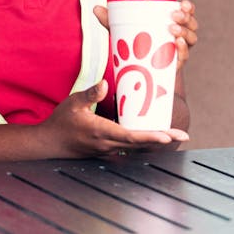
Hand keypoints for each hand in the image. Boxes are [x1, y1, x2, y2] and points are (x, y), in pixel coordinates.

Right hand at [41, 80, 188, 157]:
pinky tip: (152, 137)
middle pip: (141, 144)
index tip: (168, 136)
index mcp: (101, 132)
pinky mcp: (107, 151)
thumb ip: (90, 94)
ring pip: (137, 148)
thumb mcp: (73, 103)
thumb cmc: (62, 122)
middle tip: (182, 135)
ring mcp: (108, 150)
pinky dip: (143, 143)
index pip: (131, 136)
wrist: (50, 144)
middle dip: (162, 139)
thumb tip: (103, 82)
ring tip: (173, 135)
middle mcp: (108, 145)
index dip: (151, 136)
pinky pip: (130, 148)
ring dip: (155, 142)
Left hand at [93, 0, 197, 70]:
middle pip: (191, 26)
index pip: (186, 13)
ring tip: (172, 29)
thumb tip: (95, 8)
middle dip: (186, 19)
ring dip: (184, 33)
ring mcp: (178, 53)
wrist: (139, 76)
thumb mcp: (123, 32)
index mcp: (171, 24)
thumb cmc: (134, 47)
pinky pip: (183, 59)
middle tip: (174, 16)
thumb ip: (110, 21)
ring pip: (190, 41)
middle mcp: (179, 38)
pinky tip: (177, 45)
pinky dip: (182, 51)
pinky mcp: (174, 67)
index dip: (188, 8)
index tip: (182, 2)